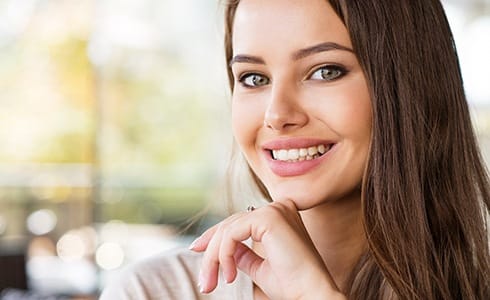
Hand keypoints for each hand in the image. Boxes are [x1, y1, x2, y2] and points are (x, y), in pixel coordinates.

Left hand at [189, 199, 344, 299]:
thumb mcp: (260, 267)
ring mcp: (275, 209)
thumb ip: (245, 254)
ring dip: (214, 258)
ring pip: (228, 229)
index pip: (239, 221)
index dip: (215, 236)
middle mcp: (278, 207)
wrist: (310, 295)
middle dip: (210, 252)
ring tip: (213, 282)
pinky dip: (224, 254)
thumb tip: (226, 249)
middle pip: (231, 223)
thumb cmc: (292, 285)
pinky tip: (229, 274)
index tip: (196, 250)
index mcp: (280, 216)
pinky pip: (232, 233)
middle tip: (204, 280)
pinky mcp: (269, 218)